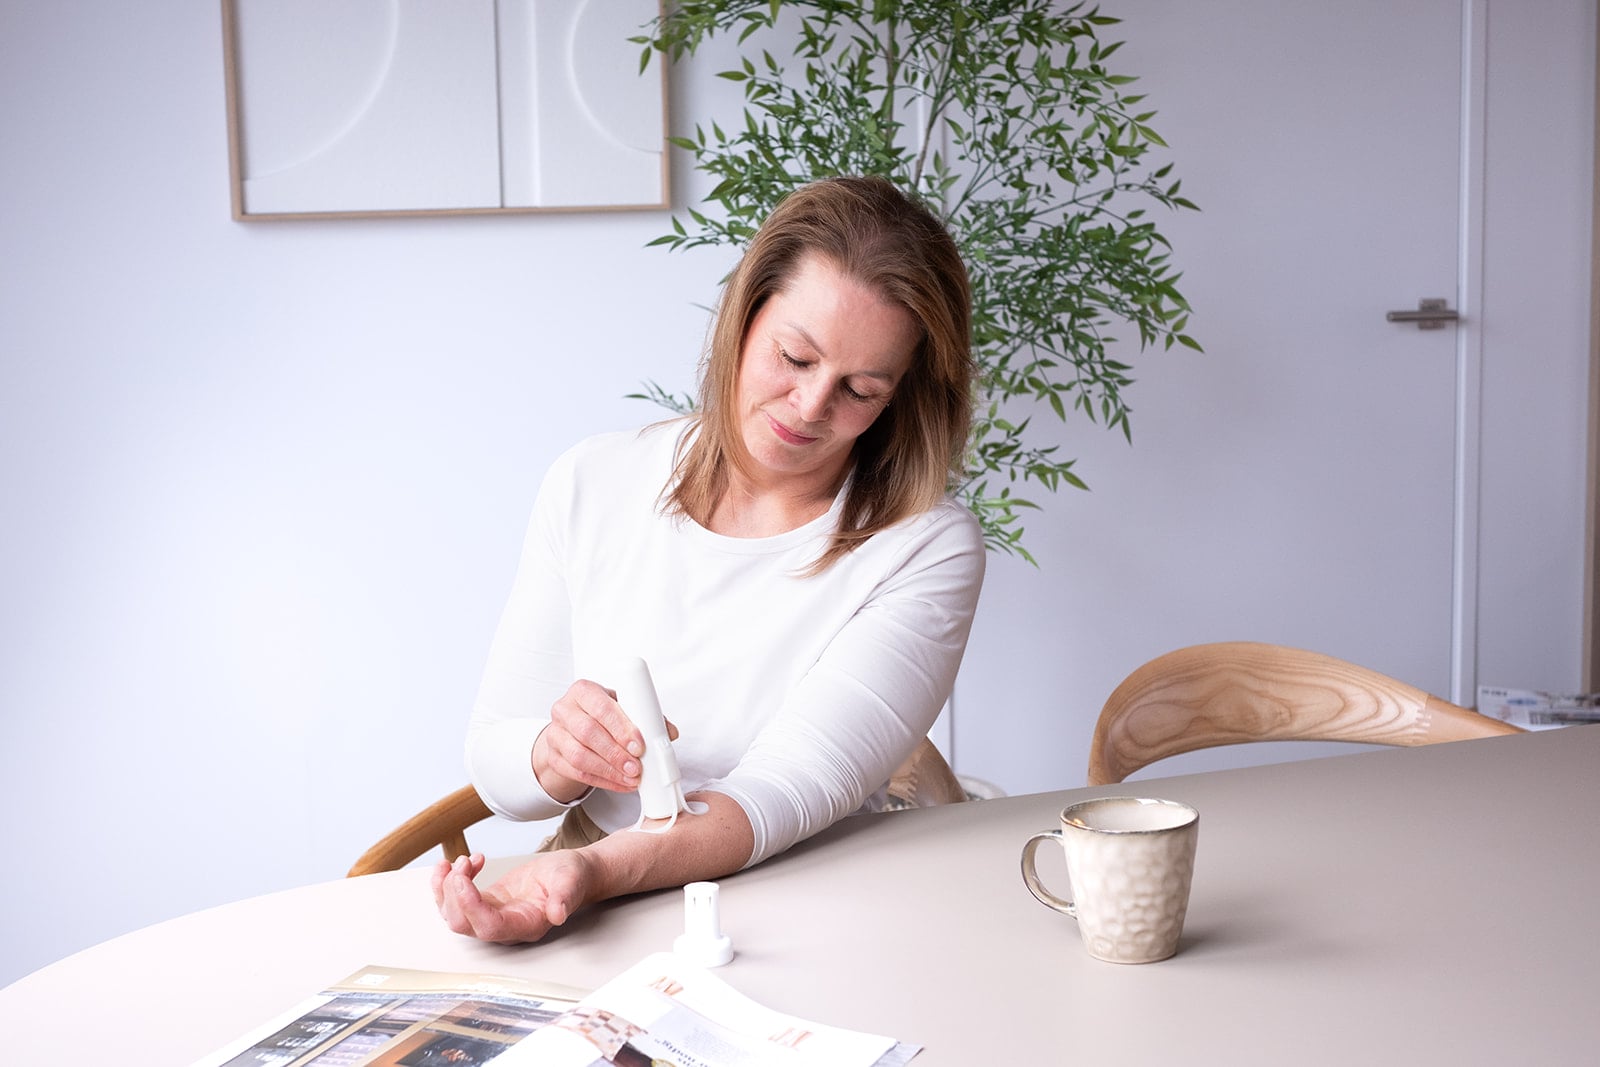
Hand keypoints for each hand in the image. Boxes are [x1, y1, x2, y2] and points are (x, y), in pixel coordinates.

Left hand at [432, 852, 592, 943]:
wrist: (570, 873)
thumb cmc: (571, 877)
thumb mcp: (571, 881)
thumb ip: (564, 897)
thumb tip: (559, 913)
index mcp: (526, 925)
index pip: (489, 927)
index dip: (471, 906)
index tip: (462, 879)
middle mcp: (505, 927)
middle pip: (464, 924)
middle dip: (454, 893)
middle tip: (462, 863)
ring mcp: (492, 916)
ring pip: (454, 914)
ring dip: (446, 887)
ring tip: (461, 860)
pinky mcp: (485, 903)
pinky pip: (456, 900)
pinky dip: (447, 882)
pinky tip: (458, 863)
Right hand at [532, 679, 679, 801]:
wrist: (571, 731)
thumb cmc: (601, 717)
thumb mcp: (621, 709)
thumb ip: (646, 717)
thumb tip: (670, 732)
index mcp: (584, 691)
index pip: (601, 706)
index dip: (620, 727)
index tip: (638, 744)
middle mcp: (565, 710)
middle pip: (588, 732)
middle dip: (616, 753)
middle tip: (637, 766)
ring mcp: (556, 734)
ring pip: (580, 756)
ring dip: (609, 770)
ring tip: (631, 777)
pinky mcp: (554, 757)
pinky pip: (577, 773)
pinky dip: (603, 781)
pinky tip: (621, 784)